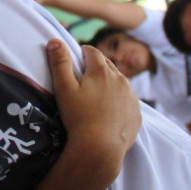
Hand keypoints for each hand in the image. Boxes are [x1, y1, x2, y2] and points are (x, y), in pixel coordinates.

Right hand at [47, 41, 139, 175]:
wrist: (100, 149)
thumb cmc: (78, 118)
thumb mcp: (64, 88)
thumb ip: (59, 62)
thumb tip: (54, 41)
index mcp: (101, 70)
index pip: (92, 51)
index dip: (82, 54)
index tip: (75, 62)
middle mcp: (120, 79)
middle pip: (106, 65)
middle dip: (95, 67)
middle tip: (83, 80)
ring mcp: (131, 96)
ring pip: (118, 82)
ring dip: (108, 83)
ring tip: (96, 97)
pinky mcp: (136, 112)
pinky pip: (126, 100)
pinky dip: (118, 101)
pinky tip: (108, 112)